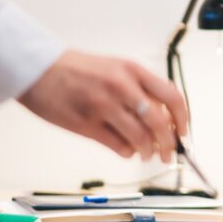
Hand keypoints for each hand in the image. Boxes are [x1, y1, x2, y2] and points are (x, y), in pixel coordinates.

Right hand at [18, 49, 188, 162]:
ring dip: (148, 151)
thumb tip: (165, 116)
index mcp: (133, 71)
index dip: (183, 119)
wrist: (39, 69)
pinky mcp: (86, 124)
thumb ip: (141, 87)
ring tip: (147, 153)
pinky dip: (127, 152)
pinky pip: (118, 146)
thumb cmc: (78, 70)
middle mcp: (122, 87)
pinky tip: (126, 151)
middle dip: (169, 143)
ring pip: (140, 138)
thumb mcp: (116, 68)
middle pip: (159, 123)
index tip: (183, 132)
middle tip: (169, 153)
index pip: (172, 97)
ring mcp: (104, 106)